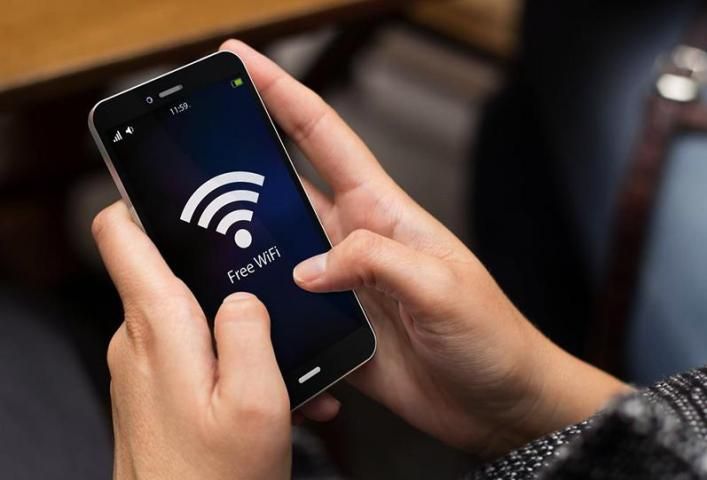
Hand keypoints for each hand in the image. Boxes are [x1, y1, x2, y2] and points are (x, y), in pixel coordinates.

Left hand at [92, 203, 336, 479]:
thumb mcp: (256, 401)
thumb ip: (251, 331)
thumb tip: (245, 296)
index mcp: (159, 327)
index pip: (121, 232)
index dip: (142, 196)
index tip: (175, 183)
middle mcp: (139, 340)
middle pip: (168, 268)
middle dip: (220, 268)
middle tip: (267, 277)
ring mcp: (144, 366)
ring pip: (189, 313)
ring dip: (237, 326)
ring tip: (283, 357)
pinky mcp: (155, 388)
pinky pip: (192, 352)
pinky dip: (230, 359)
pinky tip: (270, 389)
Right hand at [220, 40, 630, 456]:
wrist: (498, 401)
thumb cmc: (490, 335)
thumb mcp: (442, 286)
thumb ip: (375, 263)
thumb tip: (309, 268)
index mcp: (381, 212)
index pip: (322, 136)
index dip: (280, 93)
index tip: (240, 62)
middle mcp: (354, 241)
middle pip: (286, 186)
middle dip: (240, 159)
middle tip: (190, 147)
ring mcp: (341, 285)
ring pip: (275, 249)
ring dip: (240, 243)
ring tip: (190, 236)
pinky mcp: (334, 328)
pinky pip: (285, 310)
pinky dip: (260, 311)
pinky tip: (237, 318)